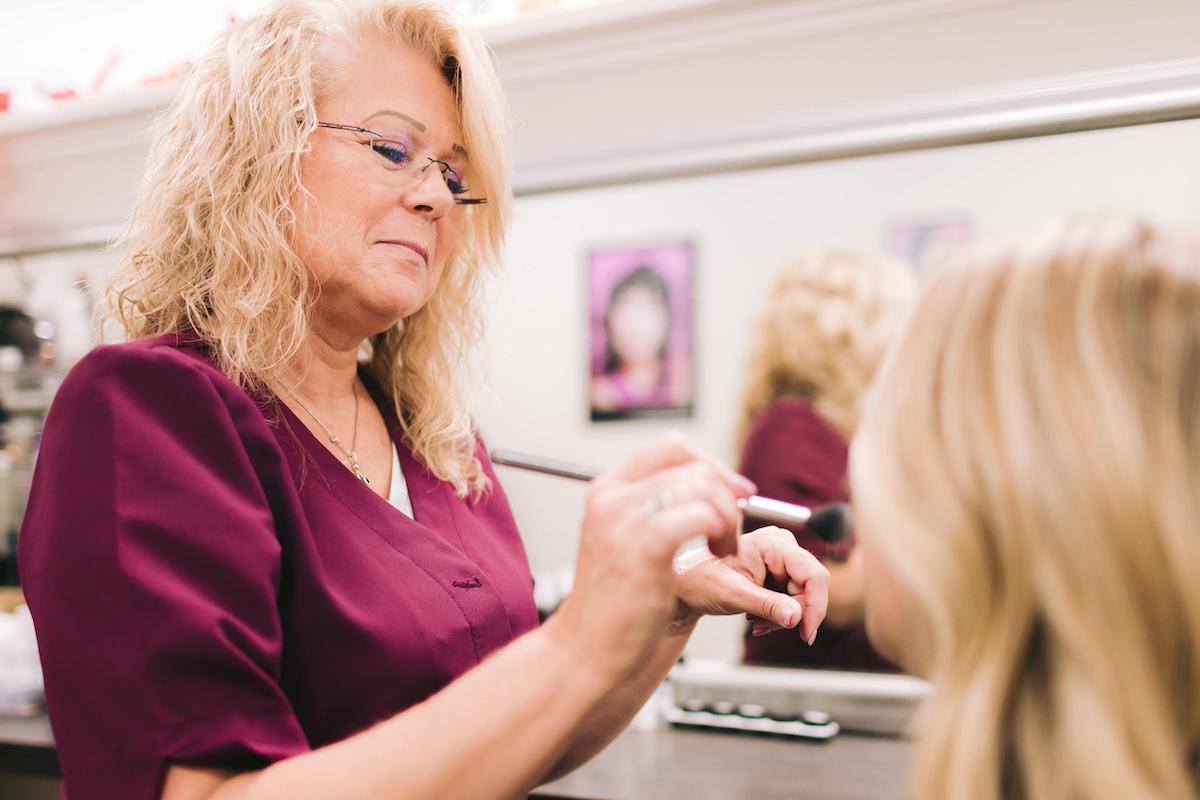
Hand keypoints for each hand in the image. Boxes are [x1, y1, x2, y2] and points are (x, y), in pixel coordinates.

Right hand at [549, 433, 755, 680]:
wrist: (585, 648)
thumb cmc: (612, 603)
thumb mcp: (623, 540)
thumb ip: (653, 508)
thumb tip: (709, 483)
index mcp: (607, 489)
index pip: (671, 447)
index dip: (711, 464)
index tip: (733, 491)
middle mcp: (613, 496)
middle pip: (692, 463)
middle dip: (726, 491)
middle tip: (731, 527)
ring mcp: (625, 519)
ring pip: (702, 486)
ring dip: (728, 516)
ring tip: (723, 548)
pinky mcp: (645, 546)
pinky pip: (702, 515)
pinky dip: (722, 531)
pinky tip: (717, 555)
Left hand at [672, 526, 830, 645]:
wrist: (688, 583)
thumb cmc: (702, 580)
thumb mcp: (734, 595)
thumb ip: (767, 605)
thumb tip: (797, 617)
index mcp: (772, 543)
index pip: (813, 574)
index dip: (816, 606)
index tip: (806, 633)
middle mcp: (782, 546)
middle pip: (811, 587)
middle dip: (793, 613)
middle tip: (763, 626)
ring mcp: (782, 559)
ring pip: (803, 596)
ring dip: (783, 616)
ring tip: (754, 620)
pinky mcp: (780, 572)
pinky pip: (793, 599)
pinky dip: (778, 613)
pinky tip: (756, 616)